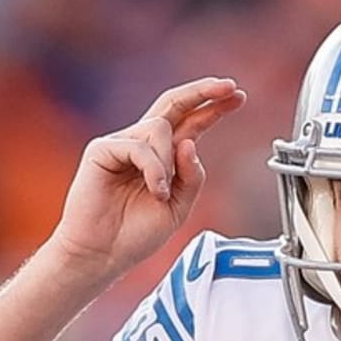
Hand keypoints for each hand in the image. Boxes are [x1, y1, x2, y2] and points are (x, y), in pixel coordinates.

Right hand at [49, 77, 246, 279]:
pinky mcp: (102, 150)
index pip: (191, 123)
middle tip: (229, 86)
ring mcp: (122, 144)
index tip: (238, 96)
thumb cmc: (135, 234)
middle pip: (174, 104)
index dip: (213, 108)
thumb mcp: (179, 208)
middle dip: (203, 92)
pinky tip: (155, 191)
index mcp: (164, 158)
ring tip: (162, 194)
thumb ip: (192, 178)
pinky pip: (139, 147)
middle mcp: (143, 145)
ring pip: (159, 129)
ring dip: (169, 163)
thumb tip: (192, 143)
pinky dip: (154, 170)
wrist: (104, 254)